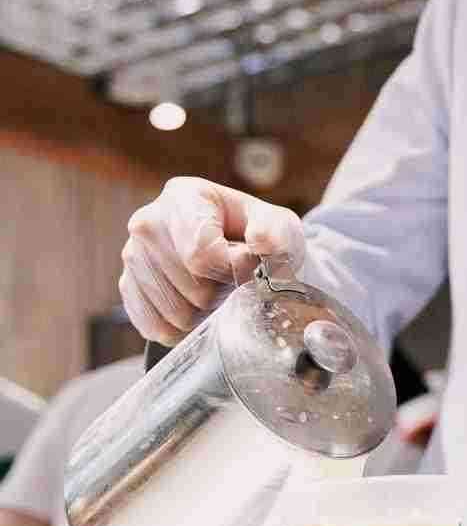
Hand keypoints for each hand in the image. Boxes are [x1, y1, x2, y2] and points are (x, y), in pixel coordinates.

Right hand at [119, 176, 305, 343]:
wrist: (243, 253)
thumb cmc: (260, 238)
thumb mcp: (280, 227)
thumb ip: (276, 232)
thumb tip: (260, 239)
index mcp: (183, 197)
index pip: (201, 253)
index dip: (233, 271)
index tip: (249, 266)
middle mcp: (148, 223)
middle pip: (191, 287)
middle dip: (222, 292)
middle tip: (233, 279)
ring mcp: (132, 255)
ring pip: (175, 313)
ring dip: (205, 312)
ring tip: (216, 288)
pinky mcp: (127, 286)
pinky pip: (155, 327)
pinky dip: (183, 328)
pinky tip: (196, 306)